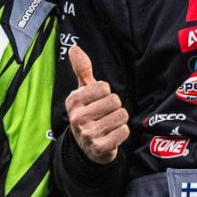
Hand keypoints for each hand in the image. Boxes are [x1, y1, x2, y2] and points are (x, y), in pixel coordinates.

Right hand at [64, 45, 128, 163]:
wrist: (86, 148)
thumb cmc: (88, 113)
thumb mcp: (83, 92)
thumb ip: (82, 69)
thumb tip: (74, 47)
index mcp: (73, 101)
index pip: (103, 87)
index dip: (105, 94)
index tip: (97, 102)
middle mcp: (77, 117)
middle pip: (114, 101)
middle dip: (114, 108)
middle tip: (104, 115)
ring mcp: (88, 133)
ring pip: (121, 116)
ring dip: (119, 121)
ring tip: (108, 126)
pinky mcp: (100, 147)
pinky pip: (124, 131)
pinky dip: (121, 133)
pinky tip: (111, 136)